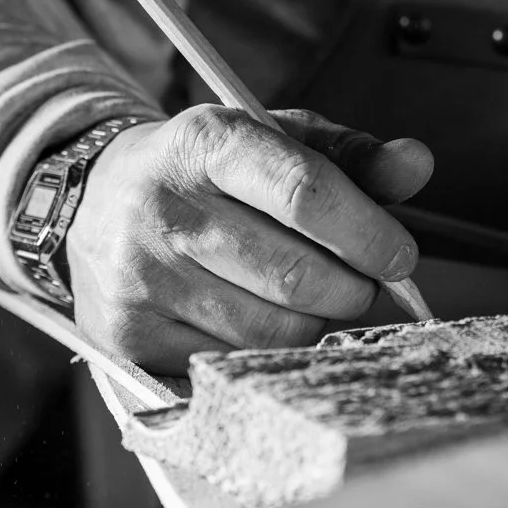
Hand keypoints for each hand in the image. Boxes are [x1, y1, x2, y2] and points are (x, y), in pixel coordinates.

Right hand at [66, 104, 433, 370]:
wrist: (91, 206)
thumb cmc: (206, 176)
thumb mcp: (272, 144)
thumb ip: (350, 156)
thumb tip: (417, 165)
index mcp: (204, 143)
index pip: (305, 192)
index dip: (369, 233)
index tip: (400, 257)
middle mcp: (163, 209)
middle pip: (299, 277)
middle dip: (351, 289)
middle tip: (354, 282)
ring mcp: (141, 278)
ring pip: (274, 332)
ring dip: (312, 325)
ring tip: (300, 298)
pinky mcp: (129, 337)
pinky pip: (235, 365)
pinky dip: (264, 352)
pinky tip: (252, 319)